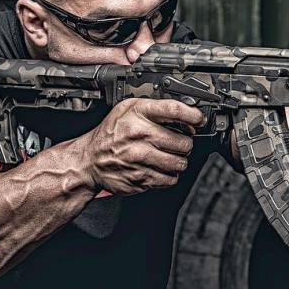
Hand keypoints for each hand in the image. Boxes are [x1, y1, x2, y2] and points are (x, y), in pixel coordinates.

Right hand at [83, 98, 203, 193]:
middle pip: (183, 142)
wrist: (89, 160)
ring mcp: (140, 158)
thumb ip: (156, 109)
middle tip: (178, 143)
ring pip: (180, 163)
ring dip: (179, 161)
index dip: (193, 115)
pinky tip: (160, 168)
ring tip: (169, 156)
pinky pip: (170, 179)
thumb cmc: (111, 133)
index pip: (174, 110)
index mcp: (137, 113)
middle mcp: (139, 135)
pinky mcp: (140, 178)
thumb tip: (187, 115)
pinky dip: (170, 175)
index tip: (199, 119)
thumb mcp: (128, 109)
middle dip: (185, 143)